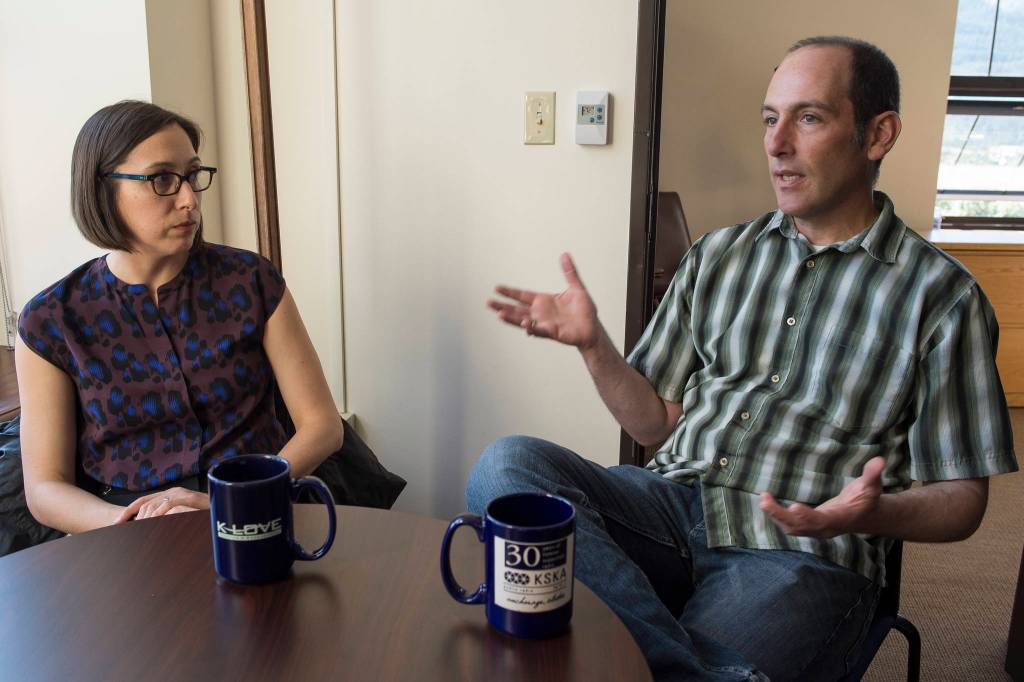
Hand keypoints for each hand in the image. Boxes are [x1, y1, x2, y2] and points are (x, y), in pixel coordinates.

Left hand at [115, 487, 209, 523]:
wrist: (224, 510)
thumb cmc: (205, 517)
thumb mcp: (181, 518)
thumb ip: (167, 519)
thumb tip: (147, 527)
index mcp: (169, 495)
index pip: (143, 501)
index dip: (128, 512)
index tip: (117, 523)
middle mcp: (173, 492)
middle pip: (146, 504)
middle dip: (135, 518)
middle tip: (131, 532)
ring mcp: (182, 493)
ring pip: (155, 504)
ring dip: (146, 519)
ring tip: (142, 530)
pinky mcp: (190, 497)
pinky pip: (169, 504)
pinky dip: (160, 514)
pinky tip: (155, 522)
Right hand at [487, 253, 598, 348]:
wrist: (593, 328)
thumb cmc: (584, 310)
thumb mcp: (576, 288)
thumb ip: (570, 272)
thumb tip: (565, 254)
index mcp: (543, 301)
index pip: (522, 295)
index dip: (510, 292)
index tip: (497, 288)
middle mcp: (540, 313)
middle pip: (517, 309)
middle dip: (502, 306)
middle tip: (488, 302)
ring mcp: (544, 323)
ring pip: (522, 321)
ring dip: (511, 318)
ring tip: (498, 314)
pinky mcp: (552, 332)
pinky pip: (539, 330)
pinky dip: (531, 328)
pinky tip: (524, 324)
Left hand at [759, 457, 885, 538]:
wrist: (864, 515)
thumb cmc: (867, 498)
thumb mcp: (872, 485)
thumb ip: (872, 474)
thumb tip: (880, 460)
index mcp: (840, 518)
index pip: (822, 521)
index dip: (808, 516)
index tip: (793, 507)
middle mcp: (825, 528)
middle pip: (801, 527)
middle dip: (781, 515)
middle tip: (764, 501)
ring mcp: (816, 529)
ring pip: (792, 528)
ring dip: (776, 516)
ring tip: (763, 500)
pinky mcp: (808, 526)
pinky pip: (790, 525)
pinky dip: (777, 516)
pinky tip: (767, 502)